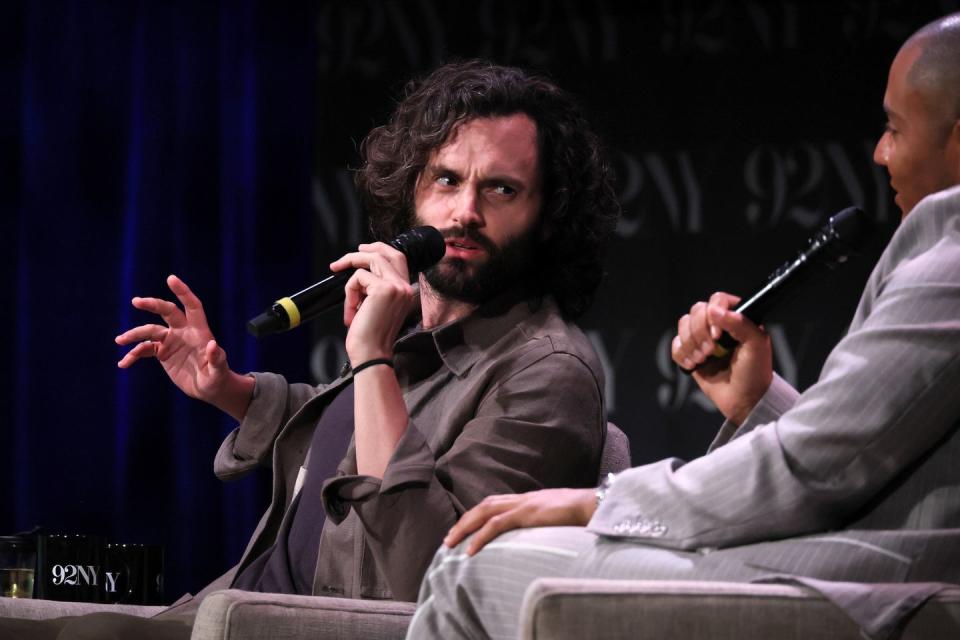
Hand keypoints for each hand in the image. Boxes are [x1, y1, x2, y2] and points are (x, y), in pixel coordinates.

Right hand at [115, 275, 252, 419]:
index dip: (183, 292)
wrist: (208, 388)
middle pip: (167, 311)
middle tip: (136, 301)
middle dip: (152, 304)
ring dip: (134, 334)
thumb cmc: (218, 378)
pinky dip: (133, 355)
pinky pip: (144, 349)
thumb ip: (217, 358)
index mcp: (199, 331)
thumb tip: (212, 345)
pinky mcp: (162, 352)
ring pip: (150, 331)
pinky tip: (123, 363)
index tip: (170, 279)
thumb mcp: (219, 371)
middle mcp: (184, 332)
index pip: (192, 306)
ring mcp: (171, 341)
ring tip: (119, 340)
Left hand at [330, 242, 414, 362]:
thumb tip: (360, 272)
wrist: (371, 354)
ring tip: (349, 300)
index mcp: (406, 291)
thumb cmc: (370, 336)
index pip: (397, 259)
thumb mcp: (375, 306)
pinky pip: (358, 278)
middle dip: (363, 252)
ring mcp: (396, 286)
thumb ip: (375, 287)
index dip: (379, 251)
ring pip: (371, 260)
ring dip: (351, 276)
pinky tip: (352, 312)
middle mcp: (405, 287)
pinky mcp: (383, 289)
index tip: (361, 252)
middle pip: (386, 253)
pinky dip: (349, 293)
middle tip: (342, 261)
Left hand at [444, 488, 595, 555]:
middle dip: (464, 521)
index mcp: (529, 499)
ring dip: (465, 527)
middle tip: (448, 538)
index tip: (465, 528)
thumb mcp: (558, 516)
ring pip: (485, 512)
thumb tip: (543, 531)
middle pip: (484, 506)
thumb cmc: (581, 512)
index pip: (496, 503)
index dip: (477, 515)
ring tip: (451, 543)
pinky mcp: (527, 513)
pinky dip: (481, 536)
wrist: (594, 504)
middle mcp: (523, 498)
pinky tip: (471, 550)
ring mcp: (524, 504)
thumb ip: (547, 520)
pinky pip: (497, 525)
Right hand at [671, 292, 771, 424]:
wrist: (744, 400)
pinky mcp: (691, 353)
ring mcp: (703, 339)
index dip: (713, 314)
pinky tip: (694, 365)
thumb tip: (714, 310)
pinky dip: (681, 355)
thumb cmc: (755, 373)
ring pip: (683, 326)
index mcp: (737, 317)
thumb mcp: (756, 345)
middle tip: (711, 351)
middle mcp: (718, 325)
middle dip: (700, 333)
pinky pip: (676, 345)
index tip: (718, 335)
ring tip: (703, 360)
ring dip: (691, 345)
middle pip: (695, 311)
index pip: (717, 300)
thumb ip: (740, 323)